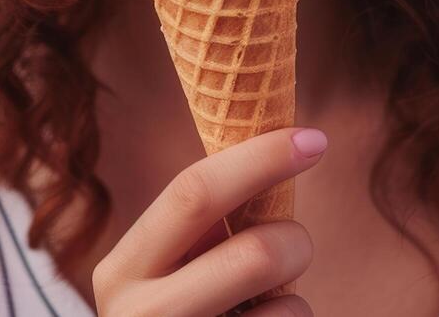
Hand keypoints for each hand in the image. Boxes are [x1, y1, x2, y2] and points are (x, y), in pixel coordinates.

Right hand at [91, 127, 326, 316]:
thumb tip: (276, 146)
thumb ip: (198, 229)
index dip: (259, 159)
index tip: (315, 139)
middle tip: (294, 247)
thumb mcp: (163, 274)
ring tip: (264, 313)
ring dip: (296, 302)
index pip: (192, 194)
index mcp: (123, 270)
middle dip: (295, 240)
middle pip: (254, 253)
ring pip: (289, 309)